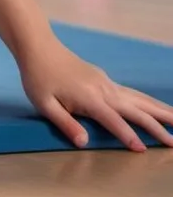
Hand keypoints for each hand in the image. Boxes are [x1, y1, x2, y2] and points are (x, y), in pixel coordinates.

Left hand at [20, 37, 172, 151]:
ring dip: (159, 110)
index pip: (113, 120)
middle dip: (157, 125)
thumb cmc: (38, 77)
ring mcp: (105, 82)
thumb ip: (65, 124)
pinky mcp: (104, 79)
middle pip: (135, 109)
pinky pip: (131, 92)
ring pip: (138, 98)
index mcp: (89, 97)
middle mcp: (103, 88)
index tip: (143, 150)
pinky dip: (147, 101)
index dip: (127, 135)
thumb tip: (84, 144)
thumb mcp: (44, 103)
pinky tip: (154, 107)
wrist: (38, 46)